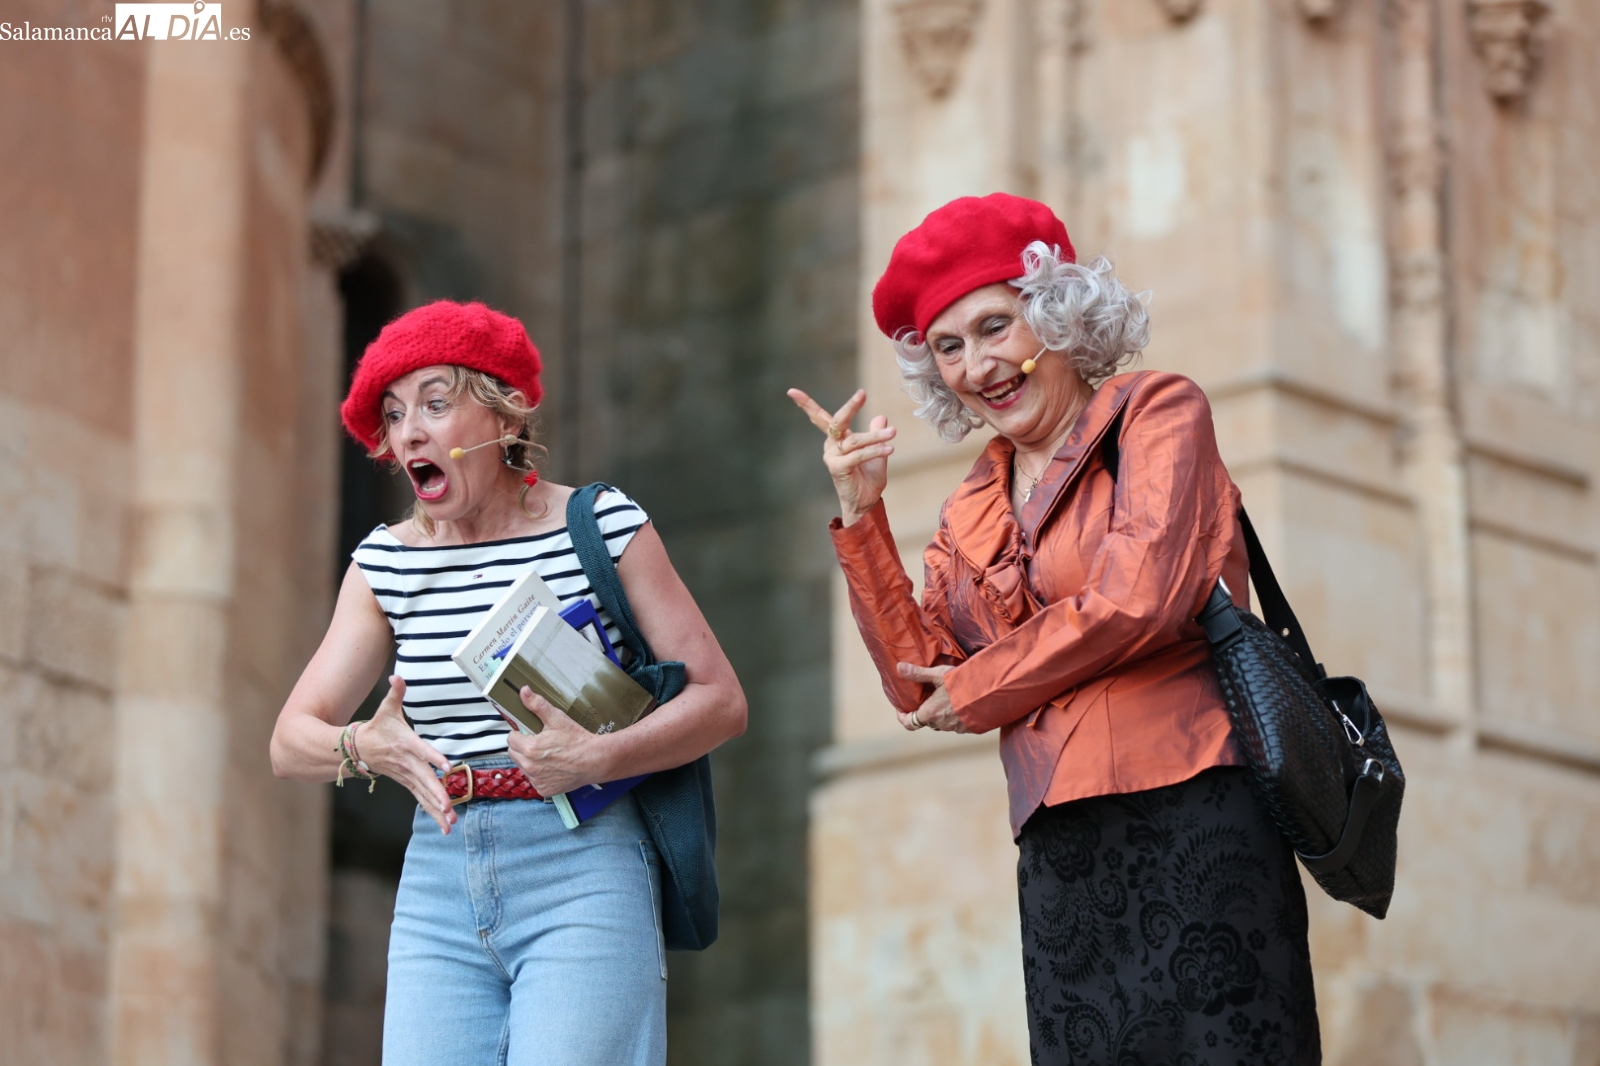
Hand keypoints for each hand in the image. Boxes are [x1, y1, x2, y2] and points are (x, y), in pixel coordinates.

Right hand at [359, 675, 456, 833]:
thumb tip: (398, 676)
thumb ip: (395, 693)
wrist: (357, 748)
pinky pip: (422, 800)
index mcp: (406, 744)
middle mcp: (407, 763)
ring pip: (423, 795)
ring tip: (450, 825)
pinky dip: (433, 813)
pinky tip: (446, 827)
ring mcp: (407, 776)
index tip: (447, 766)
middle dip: (436, 794)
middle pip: (424, 779)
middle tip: (449, 807)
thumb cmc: (378, 727)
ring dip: (437, 810)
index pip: (422, 750)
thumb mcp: (386, 709)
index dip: (434, 757)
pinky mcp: (407, 784)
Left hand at [504, 688, 611, 795]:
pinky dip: (539, 774)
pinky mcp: (544, 789)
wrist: (595, 761)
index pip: (511, 739)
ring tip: (547, 755)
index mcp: (530, 748)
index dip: (519, 733)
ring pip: (522, 767)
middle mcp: (530, 767)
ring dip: (529, 761)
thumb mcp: (557, 718)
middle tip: (539, 742)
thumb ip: (537, 705)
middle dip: (522, 746)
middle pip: (514, 753)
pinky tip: (552, 767)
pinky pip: (533, 780)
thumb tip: (524, 691)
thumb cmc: (577, 740)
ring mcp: (536, 780)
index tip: (529, 732)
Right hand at [786, 387, 895, 523]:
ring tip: (893, 433)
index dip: (806, 404)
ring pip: (855, 440)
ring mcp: (833, 457)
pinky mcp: (838, 468)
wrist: (865, 504)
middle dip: (849, 407)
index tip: (791, 391)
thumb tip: (881, 417)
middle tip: (861, 394)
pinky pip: (858, 455)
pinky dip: (875, 451)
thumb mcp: (877, 452)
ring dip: (876, 436)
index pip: (820, 418)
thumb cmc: (868, 479)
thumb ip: (876, 434)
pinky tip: (889, 449)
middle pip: (837, 422)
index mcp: (836, 440)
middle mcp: (831, 446)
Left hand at [895, 662, 967, 733]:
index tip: (901, 709)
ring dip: (942, 714)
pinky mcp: (970, 728)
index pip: (909, 723)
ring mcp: (957, 728)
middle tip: (928, 697)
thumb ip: (918, 673)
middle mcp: (942, 724)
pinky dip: (957, 716)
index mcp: (931, 712)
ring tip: (946, 699)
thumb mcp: (938, 674)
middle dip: (926, 711)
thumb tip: (898, 667)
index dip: (903, 717)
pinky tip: (963, 704)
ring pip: (943, 723)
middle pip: (927, 720)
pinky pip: (958, 725)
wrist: (990, 692)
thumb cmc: (962, 682)